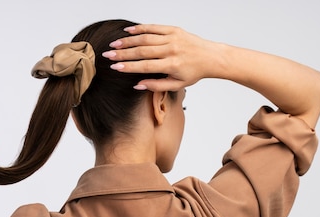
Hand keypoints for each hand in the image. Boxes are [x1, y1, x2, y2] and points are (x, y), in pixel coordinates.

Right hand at [102, 24, 217, 90]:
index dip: (128, 67)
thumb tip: (137, 85)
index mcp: (172, 65)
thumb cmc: (194, 72)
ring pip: (145, 38)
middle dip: (123, 53)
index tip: (115, 67)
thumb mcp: (177, 85)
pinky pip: (154, 28)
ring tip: (114, 44)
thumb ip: (156, 85)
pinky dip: (140, 29)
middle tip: (108, 55)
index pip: (145, 66)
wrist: (211, 57)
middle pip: (142, 51)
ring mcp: (172, 38)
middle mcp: (171, 50)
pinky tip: (128, 32)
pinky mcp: (174, 29)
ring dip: (128, 41)